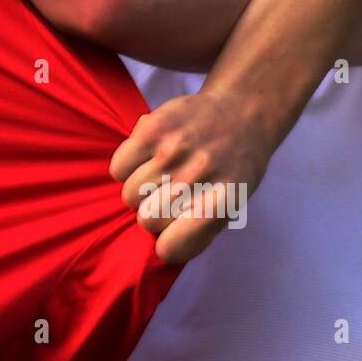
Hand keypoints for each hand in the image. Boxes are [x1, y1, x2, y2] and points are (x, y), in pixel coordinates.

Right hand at [110, 87, 271, 265]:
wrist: (242, 112)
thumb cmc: (234, 167)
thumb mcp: (233, 205)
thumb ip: (201, 229)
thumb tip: (163, 247)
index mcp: (222, 201)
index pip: (172, 248)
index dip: (168, 245)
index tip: (173, 234)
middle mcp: (198, 175)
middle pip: (146, 220)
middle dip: (155, 213)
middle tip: (171, 197)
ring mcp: (174, 149)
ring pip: (130, 195)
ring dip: (141, 190)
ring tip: (161, 175)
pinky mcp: (153, 127)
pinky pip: (119, 167)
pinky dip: (129, 167)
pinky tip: (148, 159)